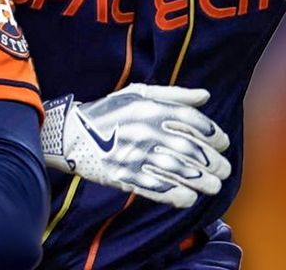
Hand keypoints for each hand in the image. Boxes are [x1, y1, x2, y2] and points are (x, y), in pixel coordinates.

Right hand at [41, 83, 230, 207]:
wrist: (69, 134)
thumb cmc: (108, 113)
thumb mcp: (136, 94)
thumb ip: (173, 94)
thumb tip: (205, 96)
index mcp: (148, 108)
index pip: (192, 121)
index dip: (214, 134)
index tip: (221, 143)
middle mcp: (143, 131)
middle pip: (191, 149)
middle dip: (214, 163)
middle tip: (223, 170)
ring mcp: (134, 155)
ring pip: (179, 172)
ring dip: (203, 182)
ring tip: (213, 186)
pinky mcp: (123, 175)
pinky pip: (158, 189)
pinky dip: (178, 196)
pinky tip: (189, 197)